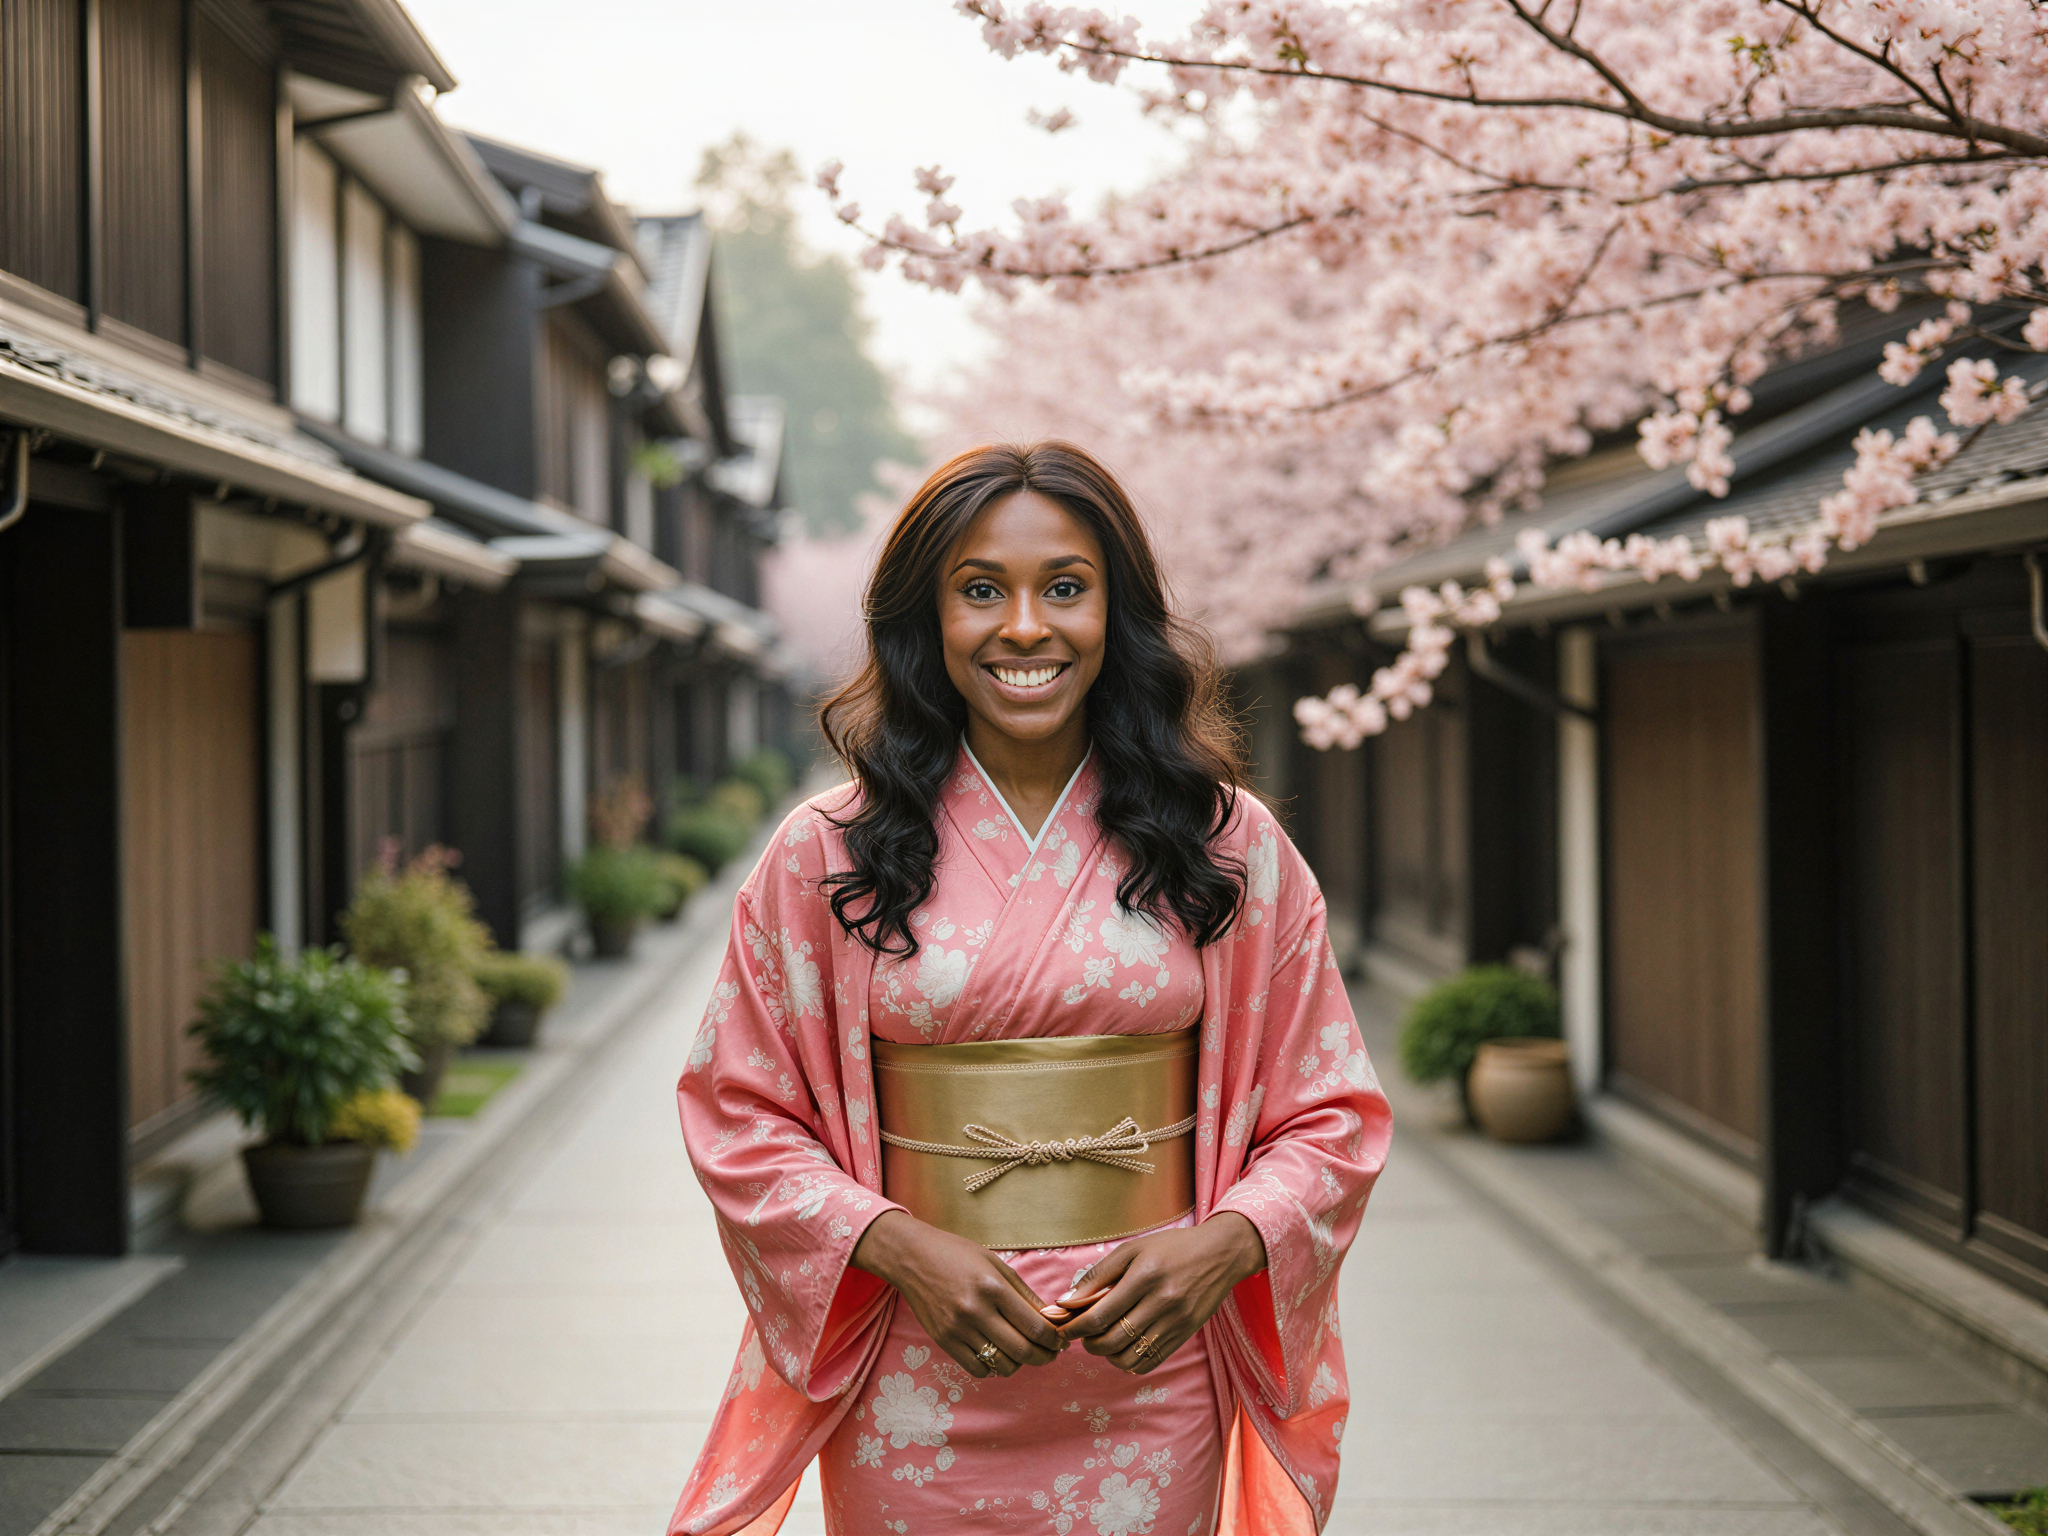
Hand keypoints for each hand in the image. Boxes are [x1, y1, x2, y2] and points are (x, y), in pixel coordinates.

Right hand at [851, 1210, 1067, 1378]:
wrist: (913, 1258)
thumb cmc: (957, 1255)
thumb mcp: (996, 1264)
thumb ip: (1023, 1293)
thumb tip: (1050, 1319)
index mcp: (993, 1288)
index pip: (1035, 1326)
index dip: (1054, 1340)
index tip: (1061, 1341)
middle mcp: (976, 1311)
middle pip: (1022, 1351)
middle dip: (1044, 1356)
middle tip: (1050, 1353)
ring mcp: (958, 1329)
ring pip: (1001, 1365)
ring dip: (1018, 1363)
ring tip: (1022, 1351)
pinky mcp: (944, 1341)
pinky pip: (977, 1368)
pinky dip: (992, 1366)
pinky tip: (996, 1353)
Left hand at [1055, 1213, 1266, 1373]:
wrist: (1219, 1254)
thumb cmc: (1171, 1248)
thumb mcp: (1133, 1249)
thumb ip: (1099, 1274)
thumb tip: (1067, 1300)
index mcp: (1145, 1276)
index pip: (1100, 1315)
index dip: (1076, 1327)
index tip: (1064, 1329)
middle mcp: (1162, 1302)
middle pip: (1113, 1341)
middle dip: (1089, 1343)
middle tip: (1082, 1336)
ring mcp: (1175, 1323)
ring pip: (1130, 1357)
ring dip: (1108, 1356)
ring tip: (1102, 1341)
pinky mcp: (1184, 1336)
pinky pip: (1150, 1362)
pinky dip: (1130, 1362)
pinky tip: (1124, 1348)